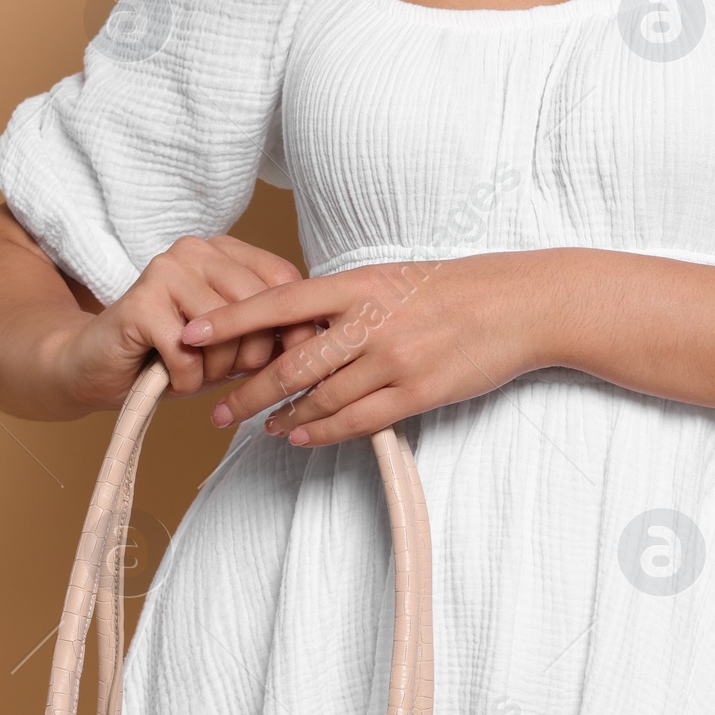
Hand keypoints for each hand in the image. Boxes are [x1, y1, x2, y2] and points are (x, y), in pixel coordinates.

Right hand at [50, 234, 316, 408]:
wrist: (95, 366)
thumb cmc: (171, 355)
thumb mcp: (231, 342)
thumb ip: (268, 331)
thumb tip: (317, 339)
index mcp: (223, 251)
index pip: (283, 279)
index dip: (297, 325)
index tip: (298, 360)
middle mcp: (196, 249)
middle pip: (258, 307)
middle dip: (251, 356)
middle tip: (224, 371)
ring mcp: (165, 270)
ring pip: (225, 331)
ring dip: (214, 370)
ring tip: (192, 371)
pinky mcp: (140, 301)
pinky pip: (188, 353)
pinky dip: (186, 380)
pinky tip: (170, 376)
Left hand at [179, 253, 569, 444]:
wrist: (522, 304)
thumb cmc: (458, 288)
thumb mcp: (394, 278)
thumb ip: (347, 300)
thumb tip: (299, 319)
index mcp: (359, 284)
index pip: (279, 302)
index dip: (230, 320)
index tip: (191, 333)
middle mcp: (371, 321)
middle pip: (290, 362)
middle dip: (246, 390)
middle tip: (217, 409)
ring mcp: (394, 359)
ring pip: (320, 397)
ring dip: (282, 416)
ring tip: (258, 427)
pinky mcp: (418, 391)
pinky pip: (357, 420)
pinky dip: (322, 430)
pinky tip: (300, 436)